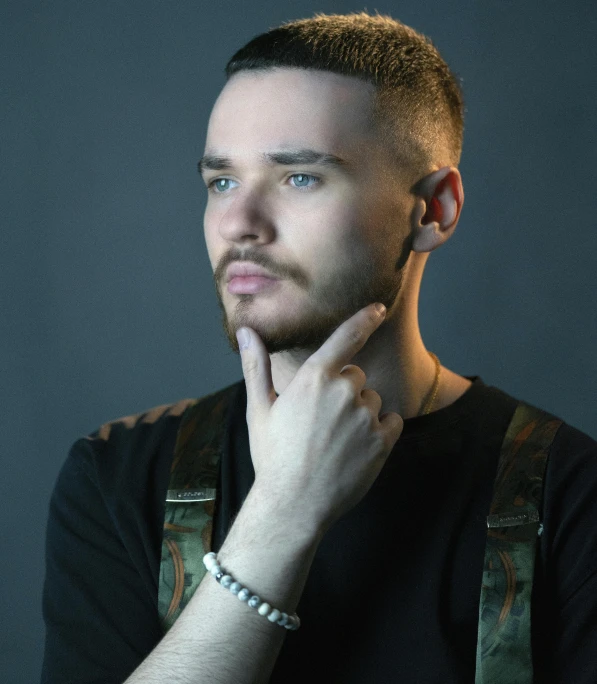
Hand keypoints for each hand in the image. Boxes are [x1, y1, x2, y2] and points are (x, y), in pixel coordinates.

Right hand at [237, 303, 403, 535]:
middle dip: (343, 391)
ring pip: (372, 400)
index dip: (365, 320)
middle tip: (321, 421)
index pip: (346, 338)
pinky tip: (355, 448)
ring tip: (335, 440)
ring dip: (360, 413)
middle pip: (356, 376)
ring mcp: (366, 416)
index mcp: (314, 378)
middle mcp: (344, 391)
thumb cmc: (273, 456)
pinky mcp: (383, 441)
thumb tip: (246, 332)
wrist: (294, 505)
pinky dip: (379, 430)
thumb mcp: (260, 409)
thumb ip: (257, 366)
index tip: (379, 309)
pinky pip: (391, 422)